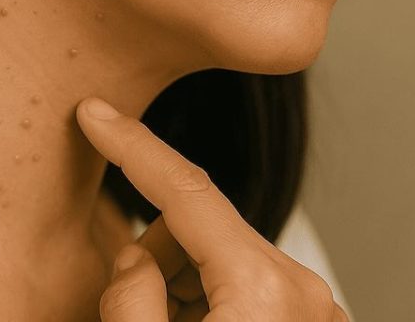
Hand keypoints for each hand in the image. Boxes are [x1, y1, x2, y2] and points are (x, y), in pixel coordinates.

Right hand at [76, 97, 347, 321]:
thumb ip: (130, 299)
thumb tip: (135, 258)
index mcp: (264, 290)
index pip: (188, 192)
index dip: (134, 147)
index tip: (97, 112)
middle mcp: (303, 291)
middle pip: (205, 231)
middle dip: (159, 259)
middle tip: (138, 314)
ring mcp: (317, 312)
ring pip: (226, 263)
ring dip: (186, 292)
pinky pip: (252, 294)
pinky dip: (216, 309)